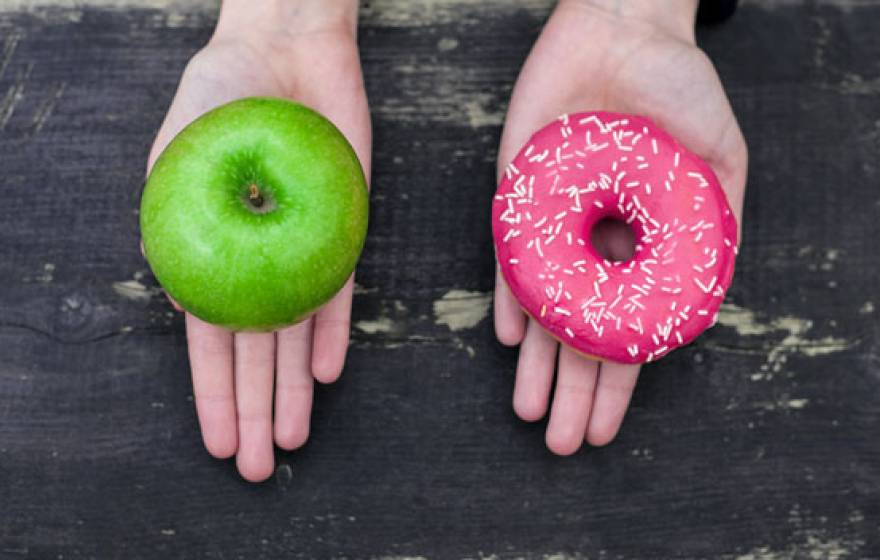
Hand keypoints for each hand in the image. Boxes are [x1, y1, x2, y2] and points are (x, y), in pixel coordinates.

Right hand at [145, 0, 369, 480]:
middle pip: (255, 352)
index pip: (209, 340)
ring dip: (292, 388)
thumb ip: (179, 226)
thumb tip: (181, 301)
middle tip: (259, 467)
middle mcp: (257, 260)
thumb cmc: (220, 94)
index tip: (219, 442)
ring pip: (297, 334)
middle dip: (255, 410)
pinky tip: (326, 373)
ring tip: (293, 438)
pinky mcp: (344, 230)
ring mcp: (301, 249)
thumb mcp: (179, 158)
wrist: (286, 49)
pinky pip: (339, 290)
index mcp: (209, 253)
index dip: (213, 394)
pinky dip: (333, 331)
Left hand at [495, 0, 746, 454]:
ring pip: (542, 307)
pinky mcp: (517, 196)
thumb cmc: (680, 88)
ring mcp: (554, 225)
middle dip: (573, 390)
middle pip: (580, 333)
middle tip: (562, 443)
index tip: (607, 428)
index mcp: (641, 247)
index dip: (617, 383)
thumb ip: (716, 224)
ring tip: (531, 412)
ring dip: (537, 363)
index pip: (626, 330)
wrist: (622, 30)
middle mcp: (595, 246)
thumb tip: (705, 294)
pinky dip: (511, 297)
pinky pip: (510, 256)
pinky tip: (512, 339)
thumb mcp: (720, 158)